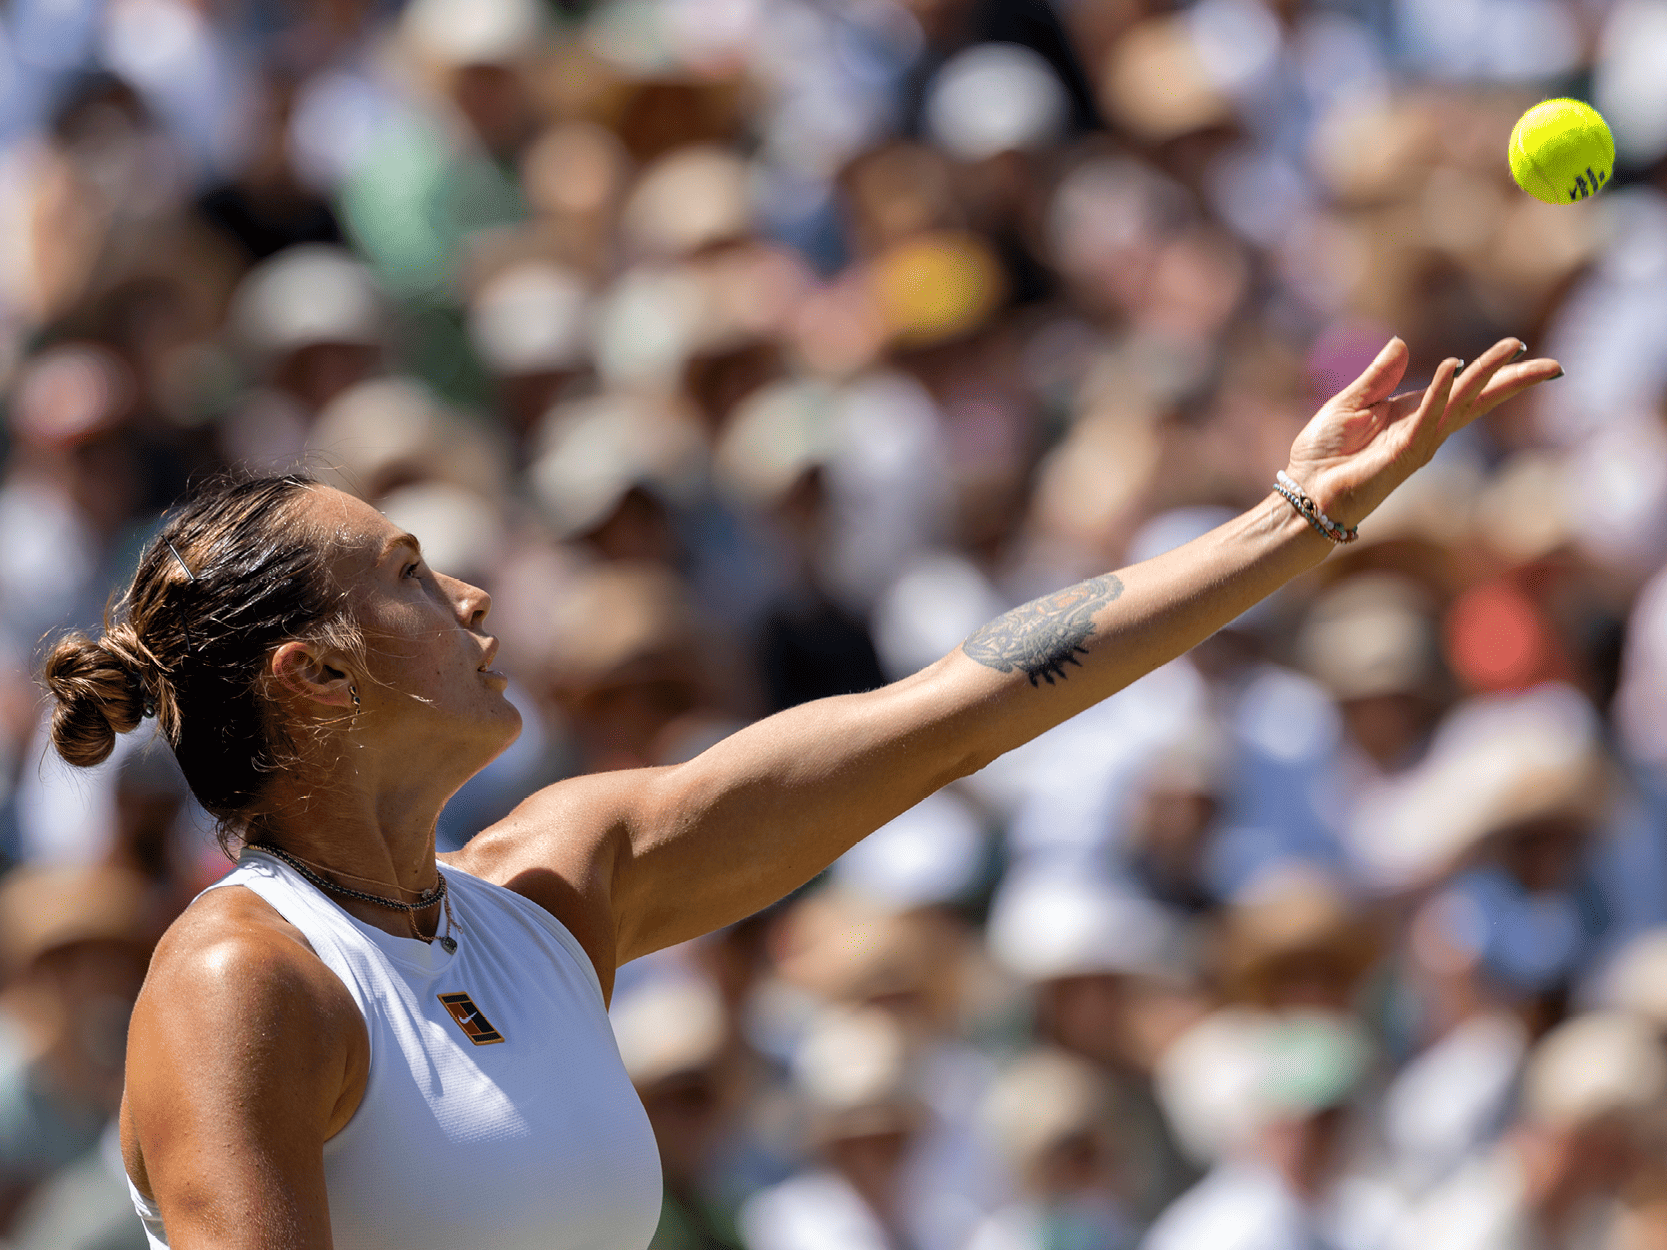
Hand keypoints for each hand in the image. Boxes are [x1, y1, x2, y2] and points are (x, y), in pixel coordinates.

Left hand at [1284, 336, 1562, 527]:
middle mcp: (1424, 430)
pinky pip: (1425, 419)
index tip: (1520, 348)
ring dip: (1485, 377)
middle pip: (1478, 400)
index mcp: (1414, 414)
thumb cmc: (1323, 455)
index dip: (1493, 371)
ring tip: (1513, 352)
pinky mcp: (1401, 455)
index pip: (1463, 390)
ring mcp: (1417, 444)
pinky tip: (1453, 367)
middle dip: (1514, 381)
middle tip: (1554, 364)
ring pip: (1461, 405)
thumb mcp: (1349, 403)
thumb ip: (1378, 377)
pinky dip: (1440, 392)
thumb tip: (1401, 343)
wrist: (1305, 493)